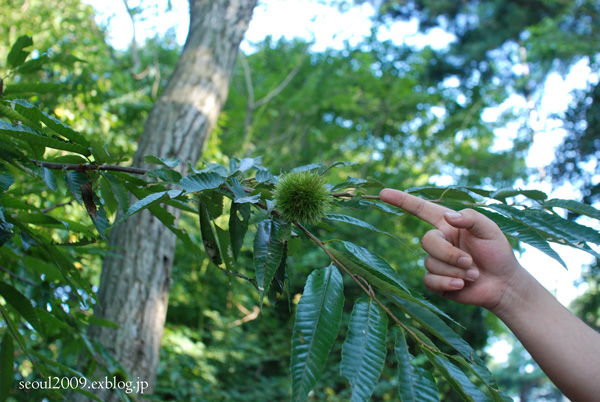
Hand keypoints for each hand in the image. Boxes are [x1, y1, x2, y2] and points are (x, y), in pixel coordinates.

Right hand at [379, 188, 524, 310]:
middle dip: (449, 254)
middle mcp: (439, 241)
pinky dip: (448, 282)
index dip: (401, 200)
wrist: (504, 284)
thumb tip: (449, 217)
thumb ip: (470, 218)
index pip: (420, 209)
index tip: (383, 193)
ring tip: (474, 274)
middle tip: (470, 262)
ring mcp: (435, 262)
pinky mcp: (436, 281)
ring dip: (455, 270)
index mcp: (447, 224)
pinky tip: (463, 285)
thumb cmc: (497, 253)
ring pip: (430, 263)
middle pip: (427, 241)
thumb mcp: (490, 229)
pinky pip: (430, 280)